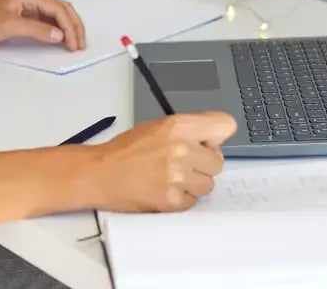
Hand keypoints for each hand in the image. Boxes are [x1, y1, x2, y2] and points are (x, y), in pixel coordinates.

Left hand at [0, 0, 85, 50]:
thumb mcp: (10, 26)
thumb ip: (36, 30)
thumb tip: (58, 35)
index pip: (59, 9)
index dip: (69, 27)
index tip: (73, 44)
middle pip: (63, 9)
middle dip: (74, 26)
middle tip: (81, 44)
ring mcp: (29, 8)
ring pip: (57, 15)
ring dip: (68, 28)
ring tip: (75, 43)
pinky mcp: (25, 18)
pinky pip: (48, 22)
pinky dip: (58, 31)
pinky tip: (61, 40)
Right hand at [91, 112, 236, 211]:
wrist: (100, 173)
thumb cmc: (125, 150)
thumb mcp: (158, 126)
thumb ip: (189, 129)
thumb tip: (215, 138)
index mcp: (179, 125)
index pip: (226, 125)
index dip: (216, 137)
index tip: (206, 143)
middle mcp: (182, 149)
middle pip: (218, 162)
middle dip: (203, 165)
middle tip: (181, 163)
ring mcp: (178, 176)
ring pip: (208, 184)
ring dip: (192, 184)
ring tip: (169, 177)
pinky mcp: (172, 199)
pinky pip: (193, 201)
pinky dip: (180, 198)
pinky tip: (163, 188)